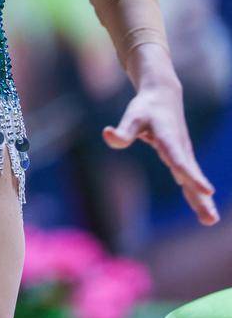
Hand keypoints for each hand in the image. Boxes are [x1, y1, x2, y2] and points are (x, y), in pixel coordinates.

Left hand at [103, 45, 218, 225]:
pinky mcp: (182, 157)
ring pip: (193, 179)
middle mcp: (180, 149)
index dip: (191, 175)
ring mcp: (183, 154)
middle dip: (200, 197)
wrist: (163, 96)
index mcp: (169, 139)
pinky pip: (190, 178)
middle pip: (190, 176)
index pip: (180, 160)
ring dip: (201, 200)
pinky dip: (197, 194)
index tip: (206, 190)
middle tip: (210, 219)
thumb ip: (123, 130)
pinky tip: (203, 209)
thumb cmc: (146, 108)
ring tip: (209, 221)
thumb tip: (108, 135)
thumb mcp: (132, 117)